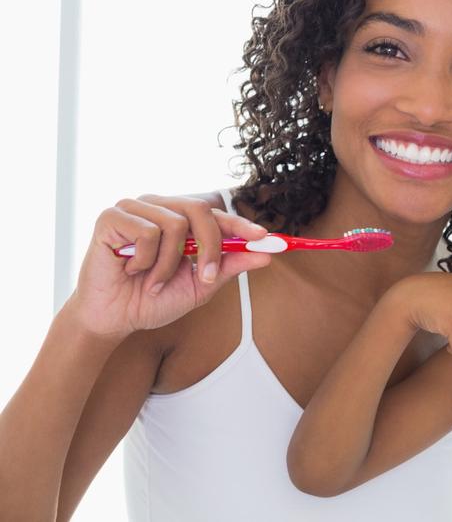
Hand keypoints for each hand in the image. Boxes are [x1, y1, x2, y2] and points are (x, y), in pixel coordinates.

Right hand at [68, 194, 271, 338]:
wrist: (113, 319)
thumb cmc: (153, 299)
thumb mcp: (200, 285)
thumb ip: (229, 266)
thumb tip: (266, 255)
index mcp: (179, 218)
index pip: (216, 214)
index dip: (240, 224)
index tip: (264, 238)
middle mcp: (159, 207)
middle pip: (200, 209)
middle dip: (210, 246)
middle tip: (206, 277)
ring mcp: (134, 208)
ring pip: (175, 224)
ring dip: (169, 264)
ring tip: (153, 280)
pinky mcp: (111, 217)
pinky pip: (147, 232)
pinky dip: (145, 260)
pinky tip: (131, 269)